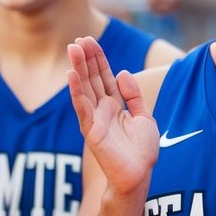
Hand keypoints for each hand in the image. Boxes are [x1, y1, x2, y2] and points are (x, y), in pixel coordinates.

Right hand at [67, 37, 157, 194]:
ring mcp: (95, 119)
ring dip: (78, 68)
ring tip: (72, 49)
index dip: (97, 59)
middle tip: (79, 39)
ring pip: (85, 88)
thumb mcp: (144, 117)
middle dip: (86, 59)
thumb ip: (134, 95)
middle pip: (92, 78)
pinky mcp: (91, 131)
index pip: (104, 76)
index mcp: (114, 105)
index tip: (89, 41)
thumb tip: (122, 72)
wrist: (138, 176)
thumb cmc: (142, 151)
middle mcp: (102, 109)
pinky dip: (76, 91)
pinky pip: (82, 108)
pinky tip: (72, 76)